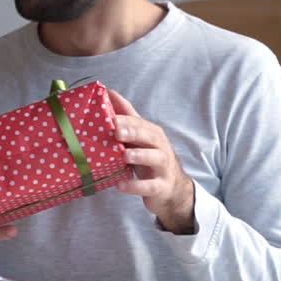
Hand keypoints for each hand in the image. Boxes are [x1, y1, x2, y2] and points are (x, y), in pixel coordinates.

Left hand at [108, 89, 196, 233]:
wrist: (171, 188)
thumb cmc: (150, 157)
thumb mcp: (140, 137)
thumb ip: (126, 116)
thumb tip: (108, 92)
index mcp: (152, 133)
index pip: (140, 123)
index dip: (126, 119)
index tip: (110, 117)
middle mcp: (160, 147)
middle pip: (150, 136)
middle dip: (134, 132)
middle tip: (116, 131)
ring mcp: (162, 167)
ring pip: (154, 158)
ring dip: (139, 156)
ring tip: (124, 156)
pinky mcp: (160, 186)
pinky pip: (149, 186)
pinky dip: (135, 186)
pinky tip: (120, 185)